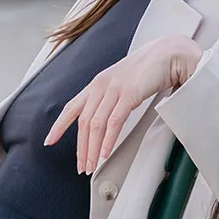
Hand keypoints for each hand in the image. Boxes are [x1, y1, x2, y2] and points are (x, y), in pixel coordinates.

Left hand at [44, 34, 202, 173]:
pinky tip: (104, 152)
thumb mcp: (121, 83)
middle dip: (81, 148)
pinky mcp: (129, 93)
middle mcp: (101, 86)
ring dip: (92, 148)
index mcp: (97, 84)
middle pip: (83, 122)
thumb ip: (110, 99)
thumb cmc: (148, 69)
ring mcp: (114, 89)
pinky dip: (107, 140)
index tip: (49, 141)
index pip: (71, 108)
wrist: (168, 53)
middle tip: (82, 165)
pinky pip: (114, 121)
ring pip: (95, 124)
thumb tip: (102, 122)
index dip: (59, 126)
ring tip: (92, 164)